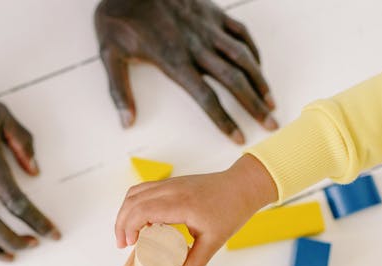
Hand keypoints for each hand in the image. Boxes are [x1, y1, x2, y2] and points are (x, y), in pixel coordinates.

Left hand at [94, 0, 276, 143]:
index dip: (224, 119)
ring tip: (271, 102)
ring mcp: (207, 27)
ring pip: (243, 57)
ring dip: (260, 81)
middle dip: (254, 105)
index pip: (206, 97)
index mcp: (173, 61)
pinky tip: (259, 68)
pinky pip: (241, 33)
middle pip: (233, 81)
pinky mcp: (212, 12)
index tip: (239, 137)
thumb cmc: (119, 19)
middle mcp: (196, 46)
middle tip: (271, 124)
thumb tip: (126, 123)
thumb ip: (119, 91)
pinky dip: (254, 51)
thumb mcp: (110, 56)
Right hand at [115, 154, 276, 265]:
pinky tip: (140, 221)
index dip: (129, 227)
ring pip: (135, 193)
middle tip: (122, 244)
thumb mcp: (214, 241)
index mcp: (181, 203)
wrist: (242, 187)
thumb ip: (195, 264)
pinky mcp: (171, 183)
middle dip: (121, 223)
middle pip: (132, 200)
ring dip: (125, 212)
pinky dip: (135, 205)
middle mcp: (171, 189)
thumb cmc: (231, 211)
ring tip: (128, 234)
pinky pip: (144, 190)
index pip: (142, 210)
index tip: (129, 245)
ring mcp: (170, 183)